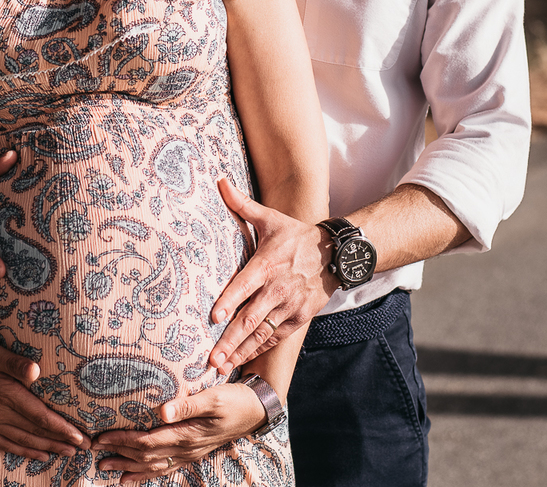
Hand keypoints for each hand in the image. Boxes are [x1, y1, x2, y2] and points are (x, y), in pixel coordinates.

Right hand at [0, 334, 91, 459]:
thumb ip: (12, 362)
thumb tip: (36, 371)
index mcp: (3, 394)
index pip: (39, 416)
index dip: (62, 428)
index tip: (80, 437)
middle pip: (35, 432)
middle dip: (61, 442)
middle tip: (84, 449)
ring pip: (22, 441)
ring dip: (47, 448)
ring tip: (67, 454)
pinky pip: (4, 443)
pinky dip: (23, 451)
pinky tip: (35, 454)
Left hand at [93, 383, 264, 482]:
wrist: (255, 411)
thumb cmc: (234, 399)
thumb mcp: (214, 397)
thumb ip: (188, 404)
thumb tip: (161, 411)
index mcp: (187, 435)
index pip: (147, 441)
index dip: (122, 440)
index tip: (100, 437)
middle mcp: (185, 449)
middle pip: (145, 455)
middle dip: (118, 454)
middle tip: (93, 451)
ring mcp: (189, 453)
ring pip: (152, 465)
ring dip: (127, 467)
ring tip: (105, 468)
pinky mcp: (192, 452)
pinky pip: (165, 468)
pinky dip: (146, 474)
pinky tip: (131, 478)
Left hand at [209, 178, 336, 372]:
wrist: (336, 254)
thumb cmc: (295, 236)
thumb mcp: (270, 218)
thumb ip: (241, 204)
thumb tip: (219, 180)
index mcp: (267, 264)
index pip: (245, 284)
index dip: (230, 300)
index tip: (214, 317)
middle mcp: (278, 288)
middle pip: (251, 317)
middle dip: (230, 339)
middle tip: (211, 358)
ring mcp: (290, 306)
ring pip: (262, 333)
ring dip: (241, 351)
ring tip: (221, 366)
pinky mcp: (299, 318)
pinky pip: (275, 338)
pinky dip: (259, 350)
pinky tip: (242, 361)